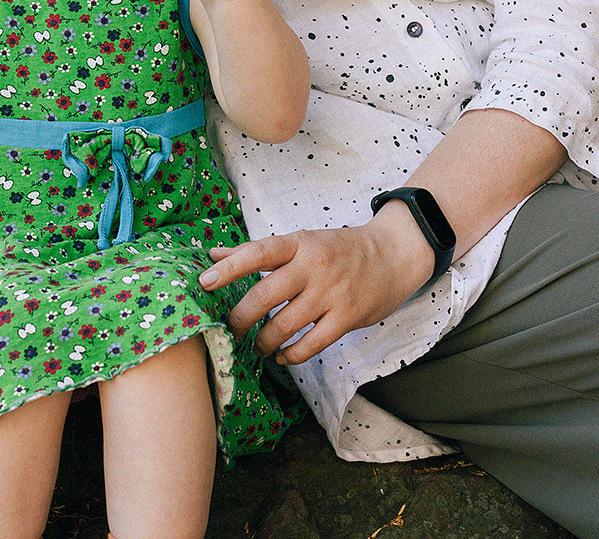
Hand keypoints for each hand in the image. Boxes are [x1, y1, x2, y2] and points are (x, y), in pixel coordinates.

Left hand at [197, 202, 434, 363]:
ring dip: (264, 341)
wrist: (393, 255)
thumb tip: (213, 256)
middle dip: (240, 318)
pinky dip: (291, 355)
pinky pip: (311, 344)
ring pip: (285, 325)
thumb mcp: (301, 242)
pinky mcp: (347, 317)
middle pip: (265, 295)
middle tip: (231, 329)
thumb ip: (257, 252)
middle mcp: (313, 266)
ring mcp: (331, 293)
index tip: (205, 281)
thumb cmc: (339, 249)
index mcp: (298, 243)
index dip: (229, 268)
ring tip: (258, 345)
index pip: (257, 252)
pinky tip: (283, 356)